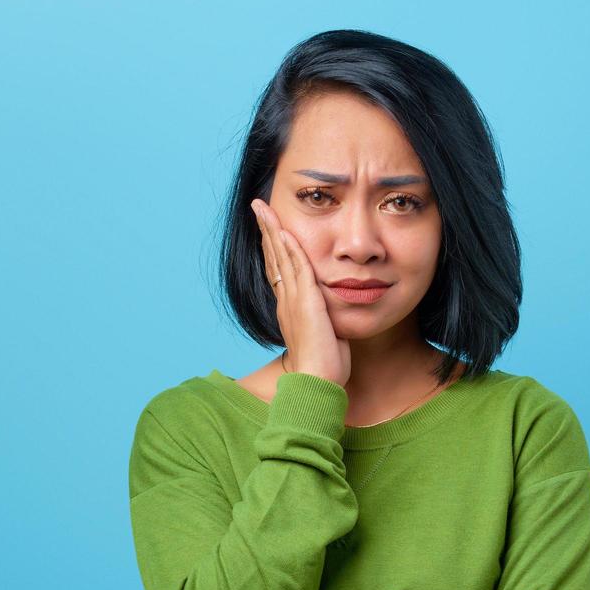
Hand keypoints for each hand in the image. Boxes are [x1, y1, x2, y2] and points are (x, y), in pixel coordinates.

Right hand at [251, 197, 350, 387]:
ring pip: (280, 258)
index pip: (277, 268)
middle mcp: (286, 300)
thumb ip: (324, 319)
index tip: (269, 226)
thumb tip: (331, 313)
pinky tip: (286, 232)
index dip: (272, 245)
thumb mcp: (324, 335)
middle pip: (273, 256)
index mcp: (289, 307)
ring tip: (264, 208)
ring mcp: (293, 301)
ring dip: (273, 230)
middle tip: (258, 206)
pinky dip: (290, 251)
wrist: (316, 383)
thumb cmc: (323, 366)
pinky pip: (297, 271)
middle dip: (266, 229)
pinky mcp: (306, 304)